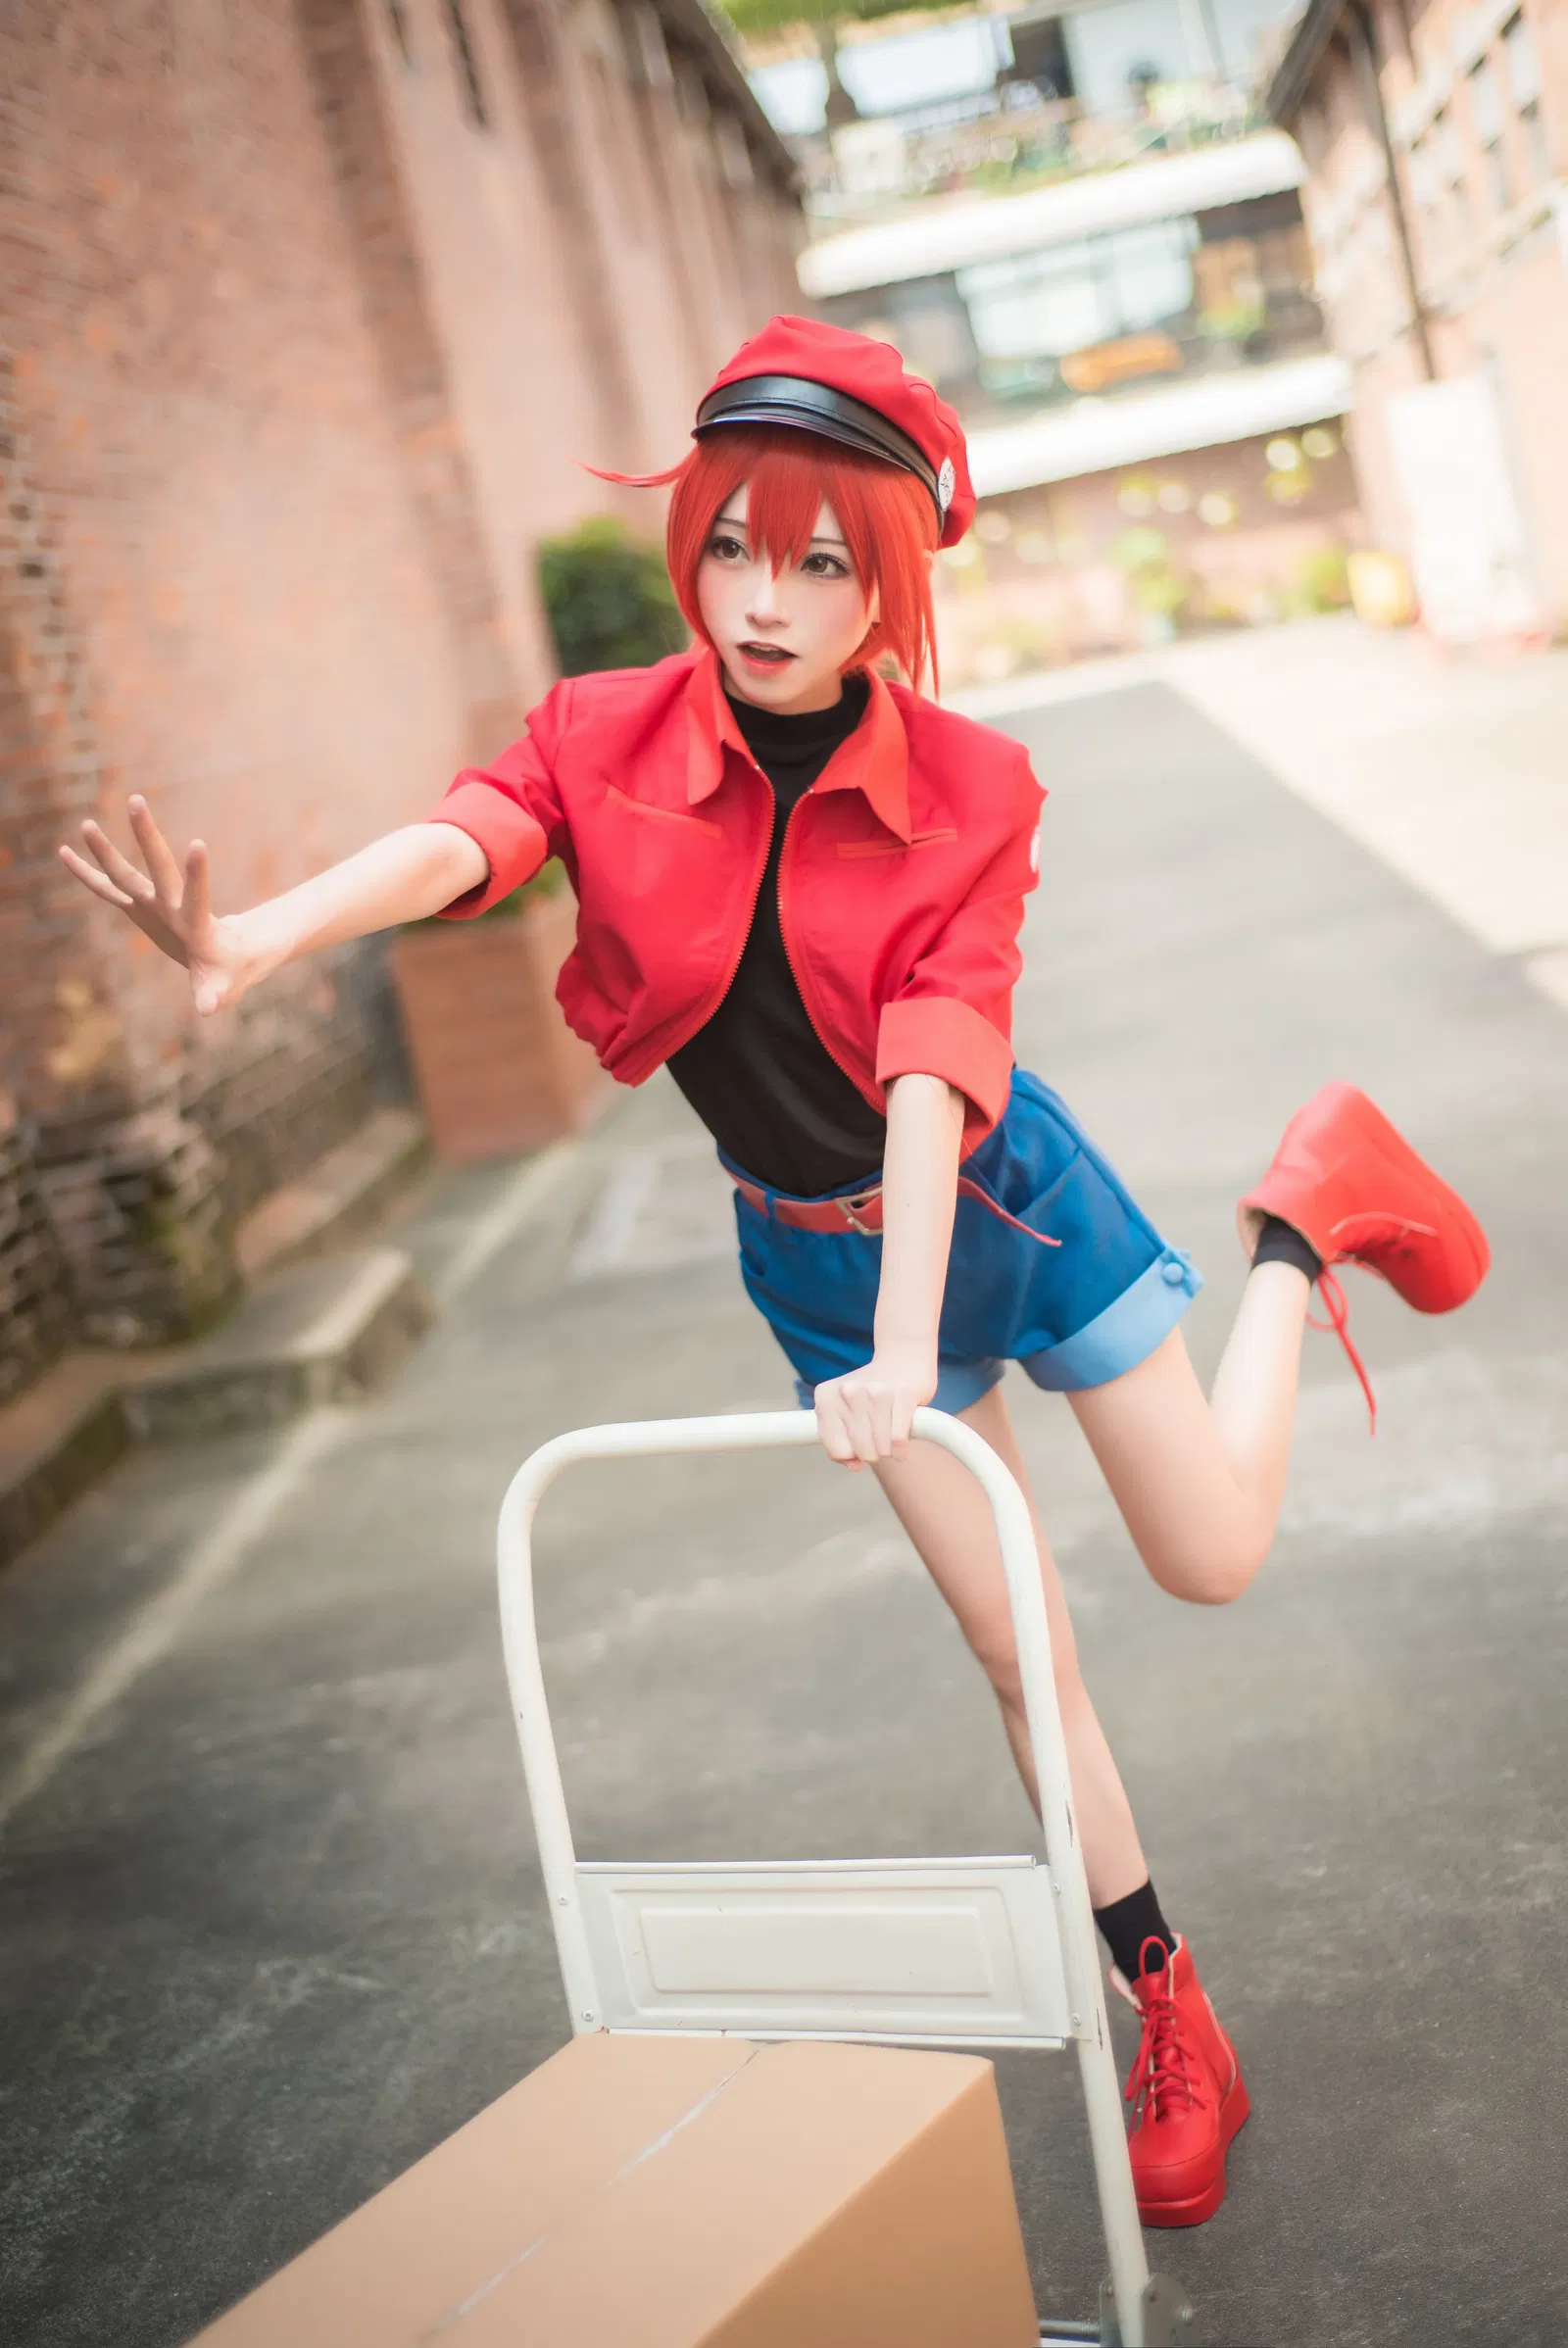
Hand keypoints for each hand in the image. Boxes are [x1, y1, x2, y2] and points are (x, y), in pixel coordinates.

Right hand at [59, 796, 271, 1015]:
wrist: (225, 957)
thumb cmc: (228, 973)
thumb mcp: (221, 988)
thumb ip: (213, 996)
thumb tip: (209, 1008)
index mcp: (196, 923)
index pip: (197, 896)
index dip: (197, 873)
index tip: (198, 843)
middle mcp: (172, 905)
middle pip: (158, 868)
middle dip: (147, 838)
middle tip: (136, 801)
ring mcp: (153, 904)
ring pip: (127, 873)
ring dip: (106, 851)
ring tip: (86, 823)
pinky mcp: (138, 908)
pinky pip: (108, 889)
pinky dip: (88, 874)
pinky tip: (64, 853)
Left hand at [813, 1340, 937, 1469]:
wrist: (903, 1355)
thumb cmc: (873, 1390)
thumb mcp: (847, 1409)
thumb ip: (842, 1441)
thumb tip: (854, 1466)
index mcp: (826, 1397)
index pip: (835, 1448)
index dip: (850, 1455)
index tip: (859, 1447)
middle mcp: (847, 1392)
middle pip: (861, 1451)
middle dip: (872, 1454)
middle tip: (878, 1441)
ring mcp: (874, 1392)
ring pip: (881, 1448)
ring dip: (889, 1451)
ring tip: (890, 1438)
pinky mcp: (902, 1395)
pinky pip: (898, 1439)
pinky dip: (902, 1449)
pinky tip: (902, 1443)